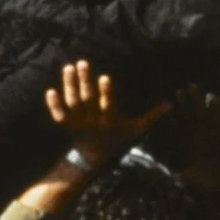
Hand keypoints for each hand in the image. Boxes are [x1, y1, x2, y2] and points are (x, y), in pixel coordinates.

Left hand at [44, 60, 166, 165]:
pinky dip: (54, 106)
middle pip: (87, 100)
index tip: (104, 77)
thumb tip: (169, 103)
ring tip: (68, 67)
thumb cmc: (117, 138)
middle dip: (84, 82)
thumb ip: (152, 116)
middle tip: (81, 62)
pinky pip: (59, 116)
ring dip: (69, 86)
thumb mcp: (136, 129)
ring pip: (72, 104)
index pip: (108, 104)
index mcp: (110, 119)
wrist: (93, 157)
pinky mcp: (68, 125)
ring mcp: (79, 122)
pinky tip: (50, 90)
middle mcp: (93, 120)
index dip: (106, 92)